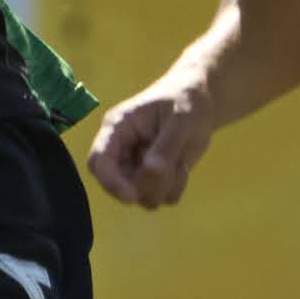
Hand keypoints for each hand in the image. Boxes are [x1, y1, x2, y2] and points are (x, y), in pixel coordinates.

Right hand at [88, 78, 216, 208]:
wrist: (200, 101)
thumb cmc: (186, 101)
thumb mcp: (181, 119)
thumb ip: (165, 146)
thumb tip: (151, 171)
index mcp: (118, 128)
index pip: (99, 161)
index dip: (110, 182)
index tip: (131, 197)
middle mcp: (121, 150)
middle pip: (117, 185)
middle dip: (146, 185)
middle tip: (173, 167)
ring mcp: (136, 166)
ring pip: (141, 196)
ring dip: (165, 186)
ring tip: (180, 160)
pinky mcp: (153, 177)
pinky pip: (160, 197)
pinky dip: (175, 188)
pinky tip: (182, 165)